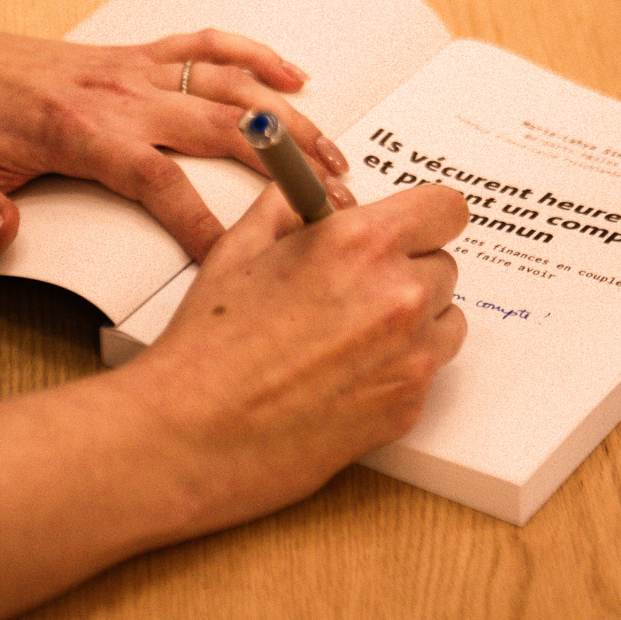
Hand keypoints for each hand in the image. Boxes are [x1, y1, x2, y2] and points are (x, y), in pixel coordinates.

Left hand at [0, 16, 352, 260]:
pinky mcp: (137, 56)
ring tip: (334, 153)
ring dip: (287, 118)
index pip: (158, 182)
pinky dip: (255, 56)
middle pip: (220, 129)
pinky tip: (295, 76)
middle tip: (331, 203)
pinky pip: (208, 47)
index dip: (201, 222)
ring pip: (228, 88)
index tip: (236, 261)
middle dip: (281, 167)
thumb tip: (5, 236)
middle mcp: (120, 98)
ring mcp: (135, 72)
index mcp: (80, 134)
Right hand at [0, 182, 466, 619]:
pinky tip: (342, 382)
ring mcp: (399, 364)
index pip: (445, 206)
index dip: (429, 215)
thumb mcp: (225, 253)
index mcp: (348, 244)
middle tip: (357, 291)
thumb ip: (278, 209)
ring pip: (448, 322)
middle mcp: (387, 298)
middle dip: (408, 270)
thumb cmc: (186, 345)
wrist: (172, 443)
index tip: (412, 225)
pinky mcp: (395, 417)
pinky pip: (429, 378)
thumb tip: (304, 177)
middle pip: (446, 264)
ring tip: (349, 339)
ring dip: (414, 323)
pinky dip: (401, 374)